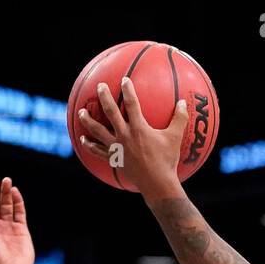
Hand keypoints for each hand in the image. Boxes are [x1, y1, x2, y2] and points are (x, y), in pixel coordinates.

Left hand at [76, 76, 188, 196]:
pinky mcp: (113, 159)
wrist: (156, 183)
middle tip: (99, 86)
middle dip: (104, 97)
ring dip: (88, 121)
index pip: (131, 104)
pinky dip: (89, 145)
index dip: (127, 90)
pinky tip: (83, 140)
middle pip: (110, 112)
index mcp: (138, 128)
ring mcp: (116, 148)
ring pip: (98, 131)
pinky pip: (97, 151)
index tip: (124, 80)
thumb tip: (184, 102)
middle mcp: (124, 135)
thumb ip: (180, 118)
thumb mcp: (175, 138)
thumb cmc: (167, 160)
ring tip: (81, 112)